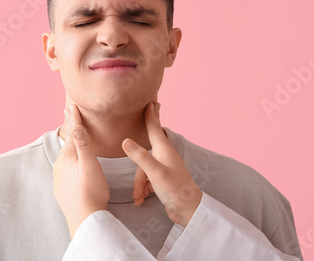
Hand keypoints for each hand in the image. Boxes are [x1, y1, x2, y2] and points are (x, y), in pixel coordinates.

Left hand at [53, 104, 109, 237]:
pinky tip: (72, 162)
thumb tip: (76, 125)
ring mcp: (59, 176)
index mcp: (68, 156)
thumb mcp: (90, 165)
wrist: (83, 219)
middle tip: (68, 113)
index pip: (73, 133)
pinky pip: (65, 167)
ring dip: (70, 144)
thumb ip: (83, 145)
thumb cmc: (91, 191)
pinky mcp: (61, 187)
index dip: (75, 119)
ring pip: (66, 155)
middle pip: (68, 142)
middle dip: (71, 128)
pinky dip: (69, 159)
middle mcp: (60, 164)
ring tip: (73, 135)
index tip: (72, 105)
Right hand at [122, 102, 202, 227]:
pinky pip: (146, 180)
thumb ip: (140, 157)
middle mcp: (164, 156)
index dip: (150, 115)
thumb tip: (125, 141)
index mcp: (164, 150)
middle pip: (149, 143)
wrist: (188, 211)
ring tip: (138, 196)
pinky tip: (140, 200)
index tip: (149, 102)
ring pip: (143, 168)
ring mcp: (164, 168)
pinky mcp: (162, 180)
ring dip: (138, 182)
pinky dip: (142, 189)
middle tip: (149, 110)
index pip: (154, 128)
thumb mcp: (155, 173)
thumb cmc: (175, 190)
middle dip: (146, 131)